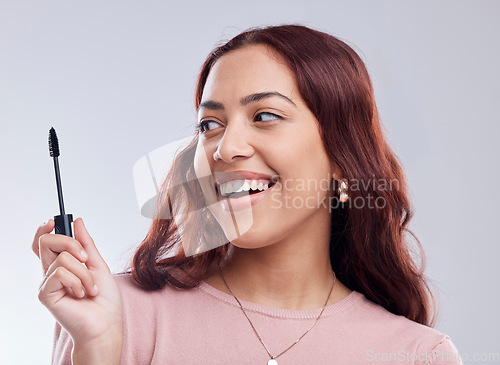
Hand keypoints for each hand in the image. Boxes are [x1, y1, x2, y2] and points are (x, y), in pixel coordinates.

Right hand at [33, 218, 122, 348]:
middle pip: (46, 241)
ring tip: (90, 288)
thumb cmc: (104, 299)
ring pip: (62, 258)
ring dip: (84, 273)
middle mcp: (51, 272)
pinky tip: (81, 294)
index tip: (54, 220)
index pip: (45, 242)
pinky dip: (78, 281)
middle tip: (85, 258)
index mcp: (63, 264)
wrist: (106, 323)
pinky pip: (60, 272)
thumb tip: (78, 221)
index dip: (45, 229)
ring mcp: (47, 282)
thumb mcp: (98, 264)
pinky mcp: (45, 293)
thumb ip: (86, 244)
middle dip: (71, 243)